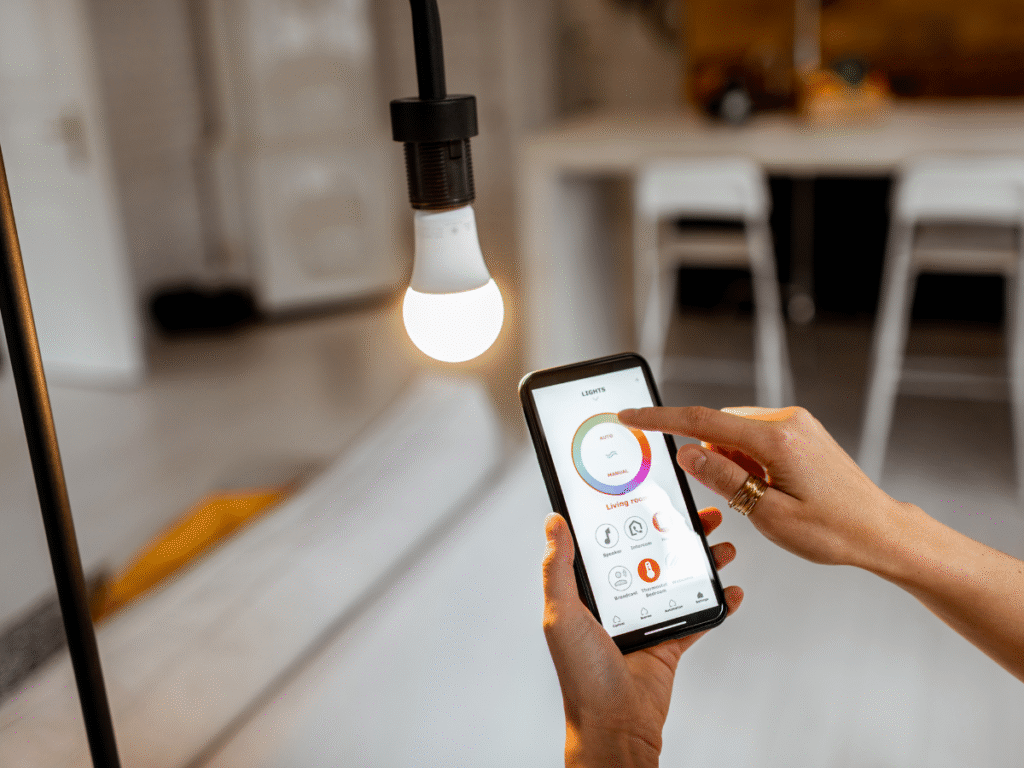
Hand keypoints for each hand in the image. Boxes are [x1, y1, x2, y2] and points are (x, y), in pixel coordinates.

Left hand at [542, 510, 742, 767]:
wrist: (616, 725)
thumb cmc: (582, 675)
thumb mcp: (561, 614)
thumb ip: (559, 568)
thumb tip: (554, 522)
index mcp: (590, 591)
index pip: (610, 541)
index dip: (630, 516)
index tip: (650, 492)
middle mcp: (618, 600)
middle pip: (652, 553)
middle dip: (677, 531)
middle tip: (700, 513)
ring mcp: (646, 619)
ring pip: (678, 578)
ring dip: (701, 561)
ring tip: (722, 545)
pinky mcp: (669, 641)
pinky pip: (698, 617)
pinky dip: (717, 603)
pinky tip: (732, 589)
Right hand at [618, 405, 906, 571]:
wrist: (881, 531)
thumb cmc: (834, 531)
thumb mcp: (769, 515)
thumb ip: (723, 478)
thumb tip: (686, 451)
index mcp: (777, 440)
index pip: (702, 421)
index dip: (659, 419)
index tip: (631, 415)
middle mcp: (788, 422)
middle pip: (719, 427)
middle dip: (709, 457)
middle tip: (734, 499)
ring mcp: (796, 424)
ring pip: (736, 433)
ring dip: (731, 462)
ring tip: (762, 500)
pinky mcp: (801, 432)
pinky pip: (755, 437)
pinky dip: (747, 460)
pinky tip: (767, 489)